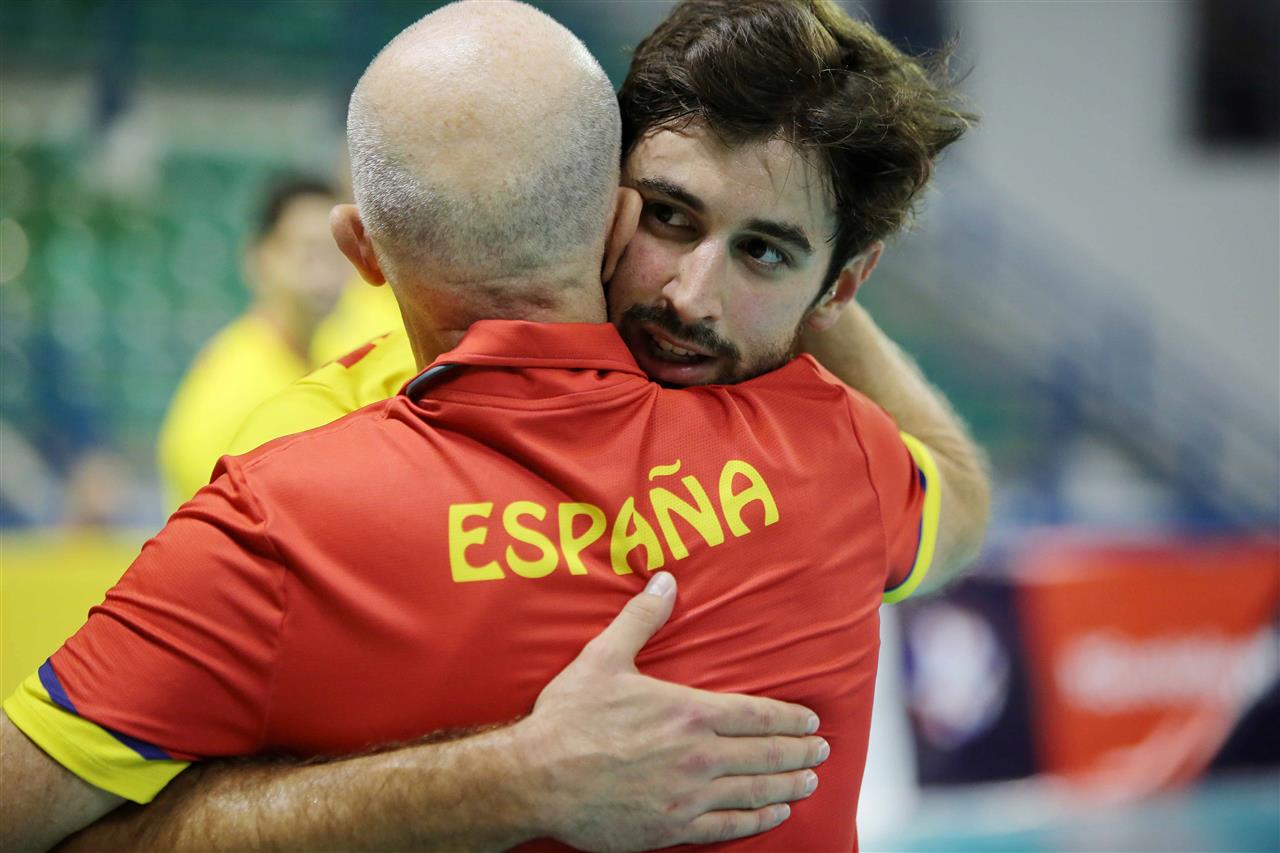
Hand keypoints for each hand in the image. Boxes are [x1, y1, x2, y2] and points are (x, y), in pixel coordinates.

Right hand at [514, 572, 828, 850]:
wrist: (535, 779)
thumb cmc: (567, 719)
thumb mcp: (603, 658)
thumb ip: (641, 618)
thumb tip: (666, 579)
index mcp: (686, 712)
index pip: (756, 714)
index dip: (790, 718)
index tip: (812, 720)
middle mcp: (696, 756)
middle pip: (765, 754)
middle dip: (800, 752)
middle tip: (822, 749)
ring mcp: (688, 796)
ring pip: (755, 791)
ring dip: (789, 785)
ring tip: (810, 780)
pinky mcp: (673, 828)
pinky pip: (729, 826)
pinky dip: (759, 820)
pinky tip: (775, 814)